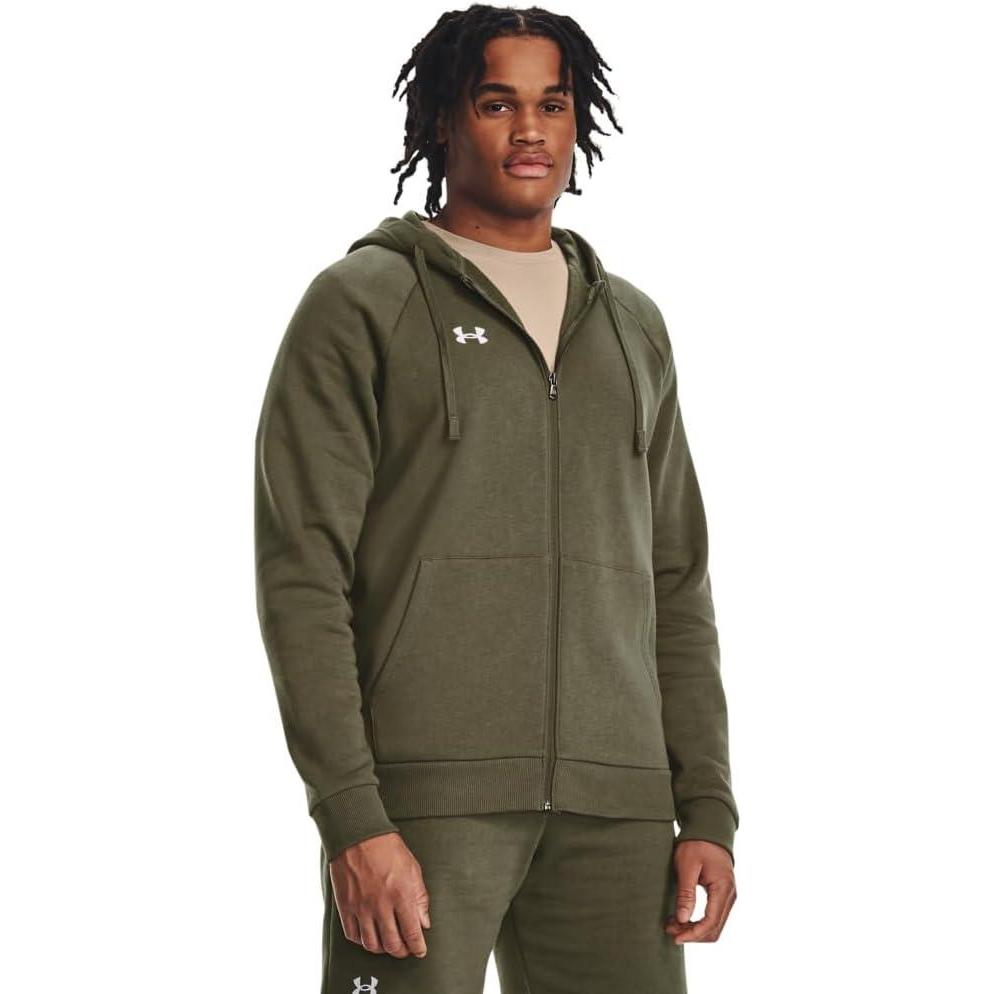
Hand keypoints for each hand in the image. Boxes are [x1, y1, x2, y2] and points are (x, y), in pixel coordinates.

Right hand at [330, 831, 431, 957]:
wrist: (358, 835)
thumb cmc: (388, 848)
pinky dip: (362, 941)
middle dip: (402, 951)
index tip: (420, 951)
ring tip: (388, 944)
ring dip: (382, 949)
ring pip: (372, 944)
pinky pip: (353, 935)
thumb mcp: (413, 868)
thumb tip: (424, 922)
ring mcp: (361, 907)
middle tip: (405, 950)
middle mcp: (381, 905)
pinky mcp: (346, 906)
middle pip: (392, 944)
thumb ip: (420, 898)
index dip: (418, 947)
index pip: (412, 933)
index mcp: (401, 895)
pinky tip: (369, 935)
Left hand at [664, 839, 736, 943]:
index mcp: (723, 888)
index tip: (675, 937)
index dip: (693, 934)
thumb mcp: (687, 866)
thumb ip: (686, 893)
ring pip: (714, 924)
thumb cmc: (696, 844)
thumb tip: (683, 919)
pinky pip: (713, 916)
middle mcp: (730, 895)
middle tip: (669, 929)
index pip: (711, 922)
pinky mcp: (722, 894)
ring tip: (672, 924)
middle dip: (692, 934)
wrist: (708, 829)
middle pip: (714, 928)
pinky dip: (698, 921)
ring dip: (694, 929)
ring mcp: (728, 896)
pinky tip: (681, 916)